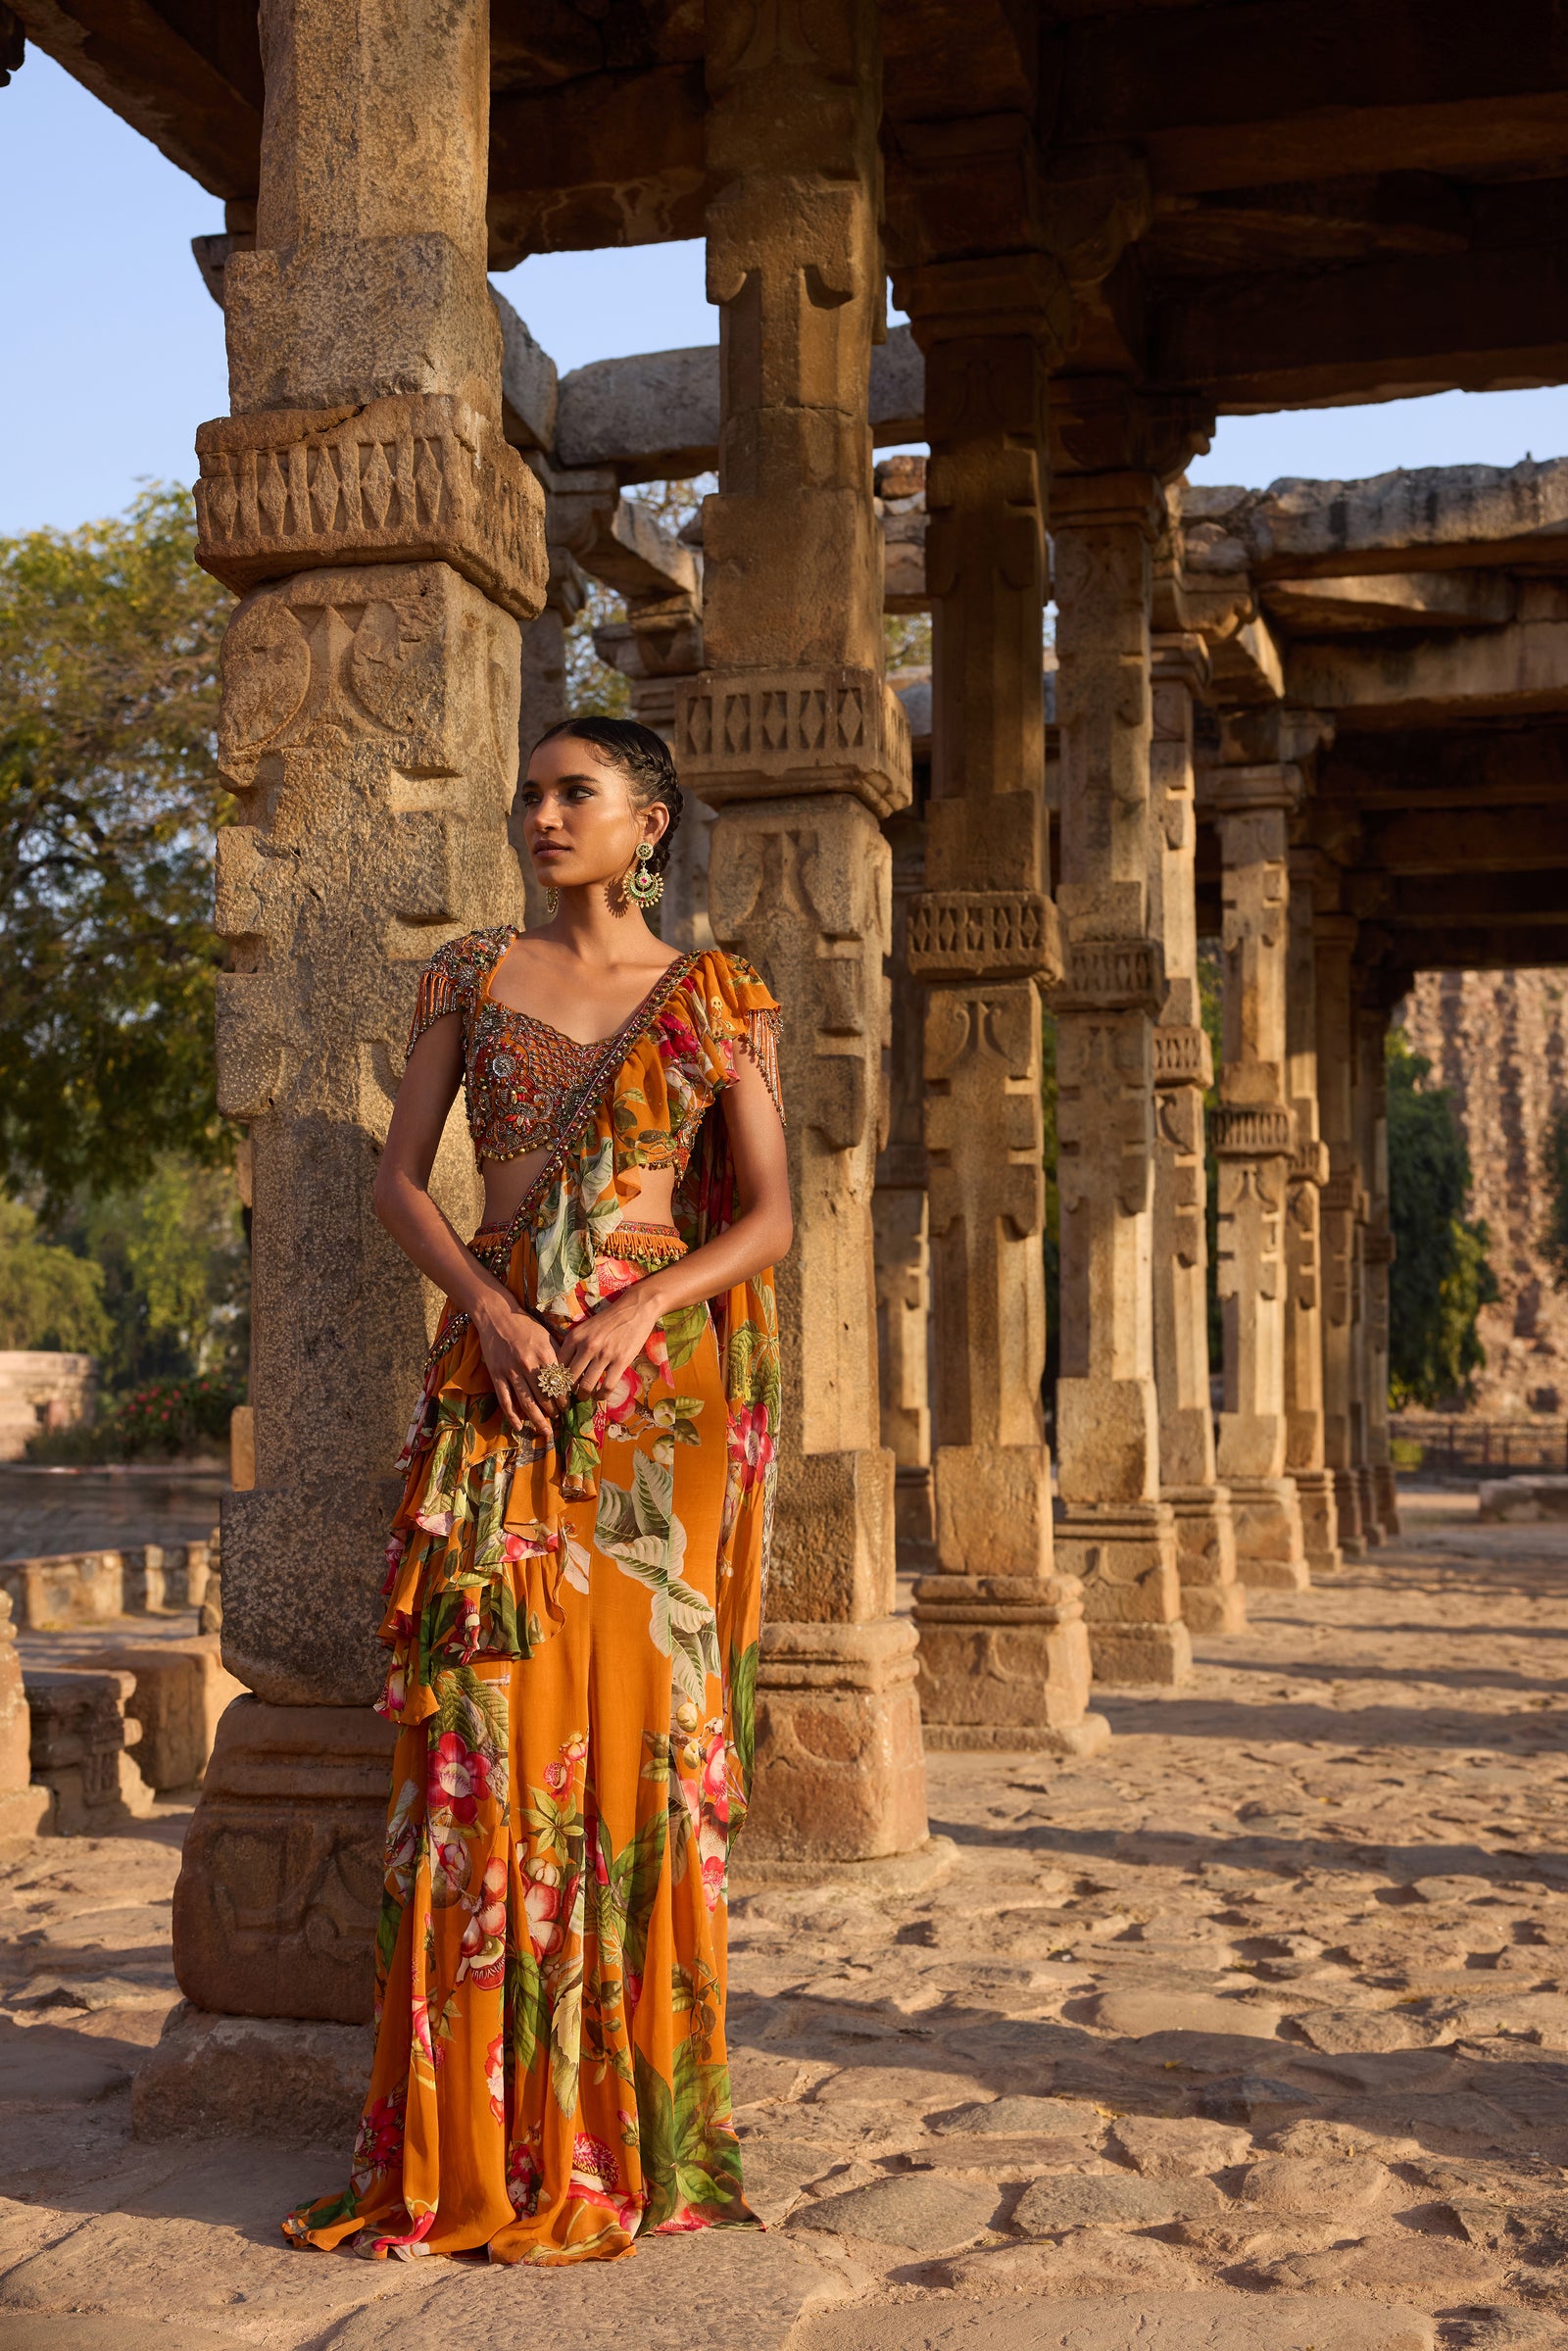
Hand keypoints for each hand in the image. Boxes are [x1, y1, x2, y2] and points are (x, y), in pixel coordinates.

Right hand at [471, 1288, 565, 1438]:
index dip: (564, 1398)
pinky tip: (519, 1426)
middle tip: (558, 1417)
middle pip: (545, 1396)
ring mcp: (511, 1371)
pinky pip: (505, 1400)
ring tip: (545, 1429)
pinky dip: (512, 1416)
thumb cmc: (525, 1325)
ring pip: (527, 1402)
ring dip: (538, 1419)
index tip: (568, 1405)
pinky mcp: (497, 1375)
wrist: (497, 1315)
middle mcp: (529, 1364)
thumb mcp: (547, 1335)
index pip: (558, 1383)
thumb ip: (558, 1354)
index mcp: (545, 1353)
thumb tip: (572, 1372)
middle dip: (553, 1410)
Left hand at [556, 1284, 663, 1402]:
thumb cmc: (608, 1319)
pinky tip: (600, 1395)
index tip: (558, 1387)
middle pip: (569, 1378)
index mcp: (574, 1337)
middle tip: (569, 1396)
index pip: (557, 1365)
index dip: (556, 1379)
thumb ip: (575, 1345)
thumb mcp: (585, 1328)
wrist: (635, 1308)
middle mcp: (586, 1346)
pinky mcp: (621, 1361)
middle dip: (568, 1392)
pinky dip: (602, 1396)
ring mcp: (604, 1354)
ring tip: (584, 1397)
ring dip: (583, 1396)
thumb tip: (565, 1369)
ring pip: (586, 1386)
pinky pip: (607, 1386)